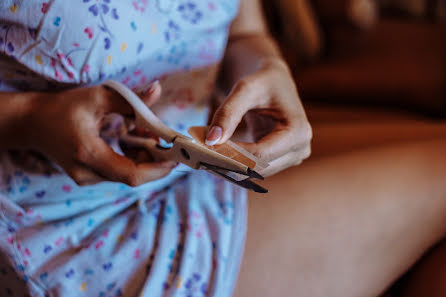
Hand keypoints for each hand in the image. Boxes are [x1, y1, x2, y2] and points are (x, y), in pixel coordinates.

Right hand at [25, 82, 176, 185]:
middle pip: (133, 176)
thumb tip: (157, 89)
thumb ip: (130, 98)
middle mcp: (87, 173)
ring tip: (145, 133)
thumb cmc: (63, 108)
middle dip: (155, 159)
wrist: (33, 123)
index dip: (158, 168)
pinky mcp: (89, 177)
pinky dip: (132, 158)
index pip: (131, 173)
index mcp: (87, 153)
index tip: (176, 156)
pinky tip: (133, 140)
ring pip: (128, 174)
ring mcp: (87, 178)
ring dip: (144, 157)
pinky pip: (119, 172)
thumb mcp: (97, 97)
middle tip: (166, 140)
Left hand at [206, 58, 311, 176]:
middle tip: (200, 155)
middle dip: (229, 162)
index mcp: (298, 131)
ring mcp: (293, 157)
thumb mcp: (244, 89)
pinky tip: (218, 154)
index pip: (260, 154)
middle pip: (259, 168)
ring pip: (255, 172)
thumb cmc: (262, 81)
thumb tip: (211, 141)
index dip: (232, 155)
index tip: (205, 150)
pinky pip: (255, 168)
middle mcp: (300, 148)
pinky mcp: (281, 160)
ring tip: (206, 153)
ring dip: (230, 165)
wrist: (274, 81)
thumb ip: (228, 114)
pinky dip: (236, 163)